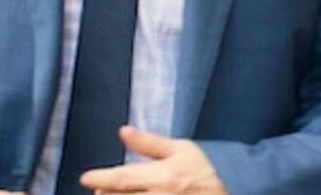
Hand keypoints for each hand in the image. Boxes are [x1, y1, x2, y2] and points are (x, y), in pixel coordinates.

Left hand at [80, 126, 227, 194]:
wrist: (235, 187)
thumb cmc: (207, 166)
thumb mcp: (180, 148)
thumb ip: (149, 143)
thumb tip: (123, 131)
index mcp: (161, 176)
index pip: (122, 179)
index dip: (101, 179)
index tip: (86, 178)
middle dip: (105, 194)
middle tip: (99, 189)